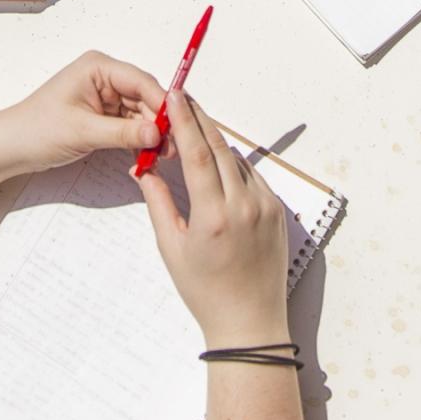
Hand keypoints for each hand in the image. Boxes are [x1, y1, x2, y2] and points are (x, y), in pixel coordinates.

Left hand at [0, 51, 165, 173]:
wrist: (13, 147)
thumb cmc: (38, 129)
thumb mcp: (83, 131)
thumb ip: (123, 133)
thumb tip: (157, 133)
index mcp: (98, 68)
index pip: (140, 81)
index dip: (162, 102)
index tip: (179, 125)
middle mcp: (104, 78)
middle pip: (144, 98)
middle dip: (159, 122)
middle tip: (173, 149)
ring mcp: (105, 97)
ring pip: (140, 114)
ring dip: (150, 134)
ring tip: (162, 157)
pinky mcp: (104, 115)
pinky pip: (130, 126)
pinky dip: (138, 140)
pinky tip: (146, 156)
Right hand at [138, 91, 290, 346]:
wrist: (250, 323)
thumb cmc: (205, 291)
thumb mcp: (172, 247)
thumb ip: (157, 202)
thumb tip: (143, 167)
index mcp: (214, 216)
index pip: (198, 153)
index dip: (184, 120)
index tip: (174, 96)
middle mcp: (244, 206)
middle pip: (219, 147)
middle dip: (199, 118)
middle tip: (181, 98)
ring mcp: (265, 207)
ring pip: (236, 159)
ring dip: (215, 141)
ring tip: (193, 128)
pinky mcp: (277, 212)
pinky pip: (251, 176)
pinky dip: (232, 164)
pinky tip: (217, 161)